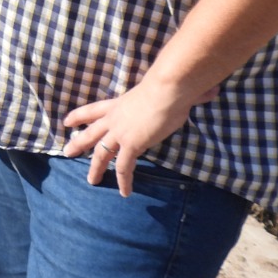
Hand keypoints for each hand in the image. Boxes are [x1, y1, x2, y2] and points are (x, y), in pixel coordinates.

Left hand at [62, 79, 217, 196]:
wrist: (167, 89)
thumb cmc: (169, 85)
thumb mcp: (168, 89)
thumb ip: (185, 92)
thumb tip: (211, 90)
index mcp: (118, 103)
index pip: (93, 109)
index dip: (79, 115)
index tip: (67, 122)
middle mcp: (115, 118)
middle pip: (90, 132)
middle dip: (78, 143)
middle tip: (66, 151)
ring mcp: (121, 132)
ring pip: (101, 153)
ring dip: (95, 168)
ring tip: (91, 180)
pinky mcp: (131, 145)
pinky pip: (124, 168)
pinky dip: (124, 181)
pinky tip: (125, 192)